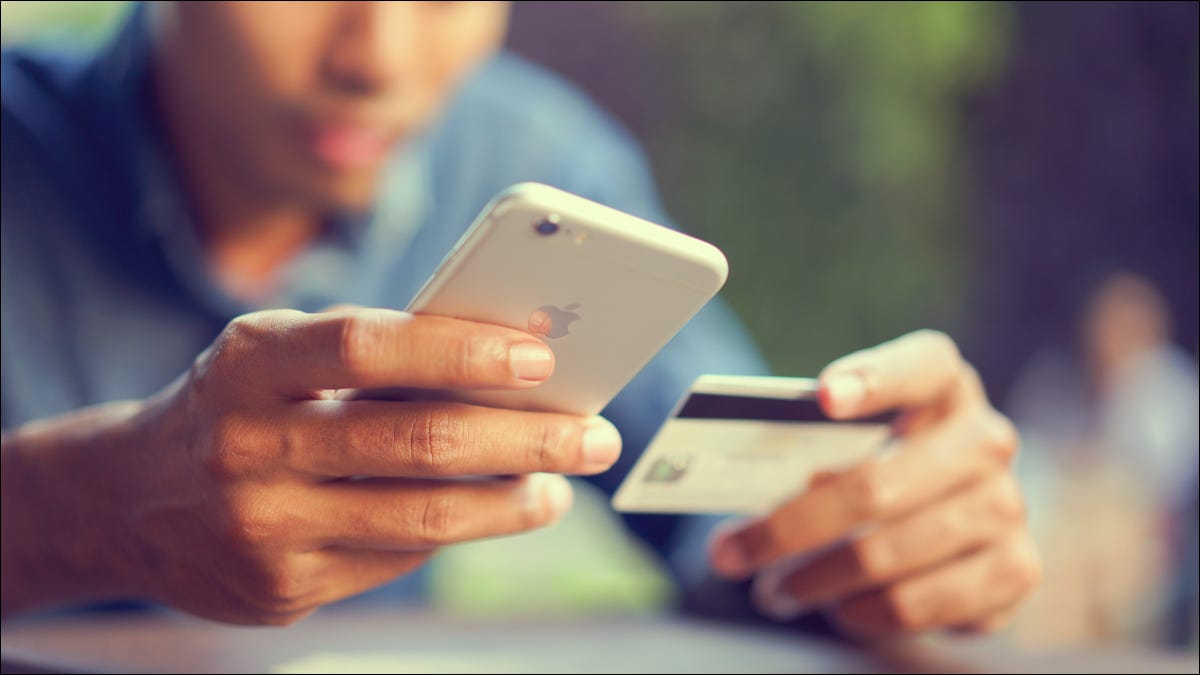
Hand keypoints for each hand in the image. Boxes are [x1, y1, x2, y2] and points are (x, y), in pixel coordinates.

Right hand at [1, 308, 620, 623]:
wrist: (125, 502)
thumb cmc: (237, 405)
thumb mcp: (277, 358)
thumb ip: (373, 356)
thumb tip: (508, 364)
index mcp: (248, 364)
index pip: (367, 347)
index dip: (460, 349)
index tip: (541, 355)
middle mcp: (245, 447)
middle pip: (416, 442)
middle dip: (525, 439)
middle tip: (594, 435)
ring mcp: (260, 529)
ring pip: (421, 519)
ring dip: (512, 502)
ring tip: (561, 486)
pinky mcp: (278, 591)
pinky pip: (395, 560)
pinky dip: (457, 533)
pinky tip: (494, 512)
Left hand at [707, 330, 1038, 638]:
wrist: (952, 524)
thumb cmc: (877, 467)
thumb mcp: (847, 445)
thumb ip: (811, 450)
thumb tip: (744, 497)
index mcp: (944, 385)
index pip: (921, 366)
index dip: (875, 379)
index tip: (824, 396)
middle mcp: (986, 440)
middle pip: (877, 484)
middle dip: (790, 526)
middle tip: (729, 552)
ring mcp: (1006, 506)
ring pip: (886, 554)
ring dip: (813, 579)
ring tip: (772, 591)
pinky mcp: (1015, 571)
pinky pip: (917, 604)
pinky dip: (862, 612)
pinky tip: (836, 609)